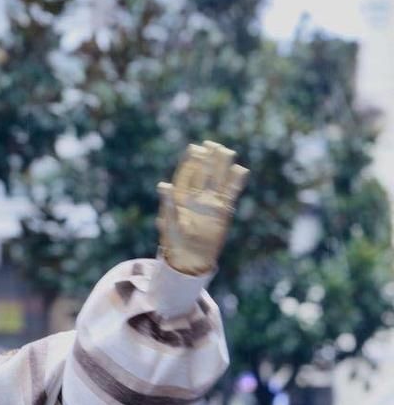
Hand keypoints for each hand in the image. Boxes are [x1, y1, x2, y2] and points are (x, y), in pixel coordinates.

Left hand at [156, 141, 248, 275]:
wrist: (190, 259)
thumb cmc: (174, 243)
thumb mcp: (169, 224)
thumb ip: (169, 204)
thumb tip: (163, 184)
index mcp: (180, 198)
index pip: (186, 175)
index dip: (190, 162)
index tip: (195, 148)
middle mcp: (196, 197)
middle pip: (203, 174)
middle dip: (207, 159)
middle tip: (212, 144)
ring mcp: (211, 203)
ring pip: (218, 180)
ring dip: (222, 167)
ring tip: (227, 151)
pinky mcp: (223, 211)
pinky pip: (231, 194)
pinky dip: (236, 183)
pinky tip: (241, 170)